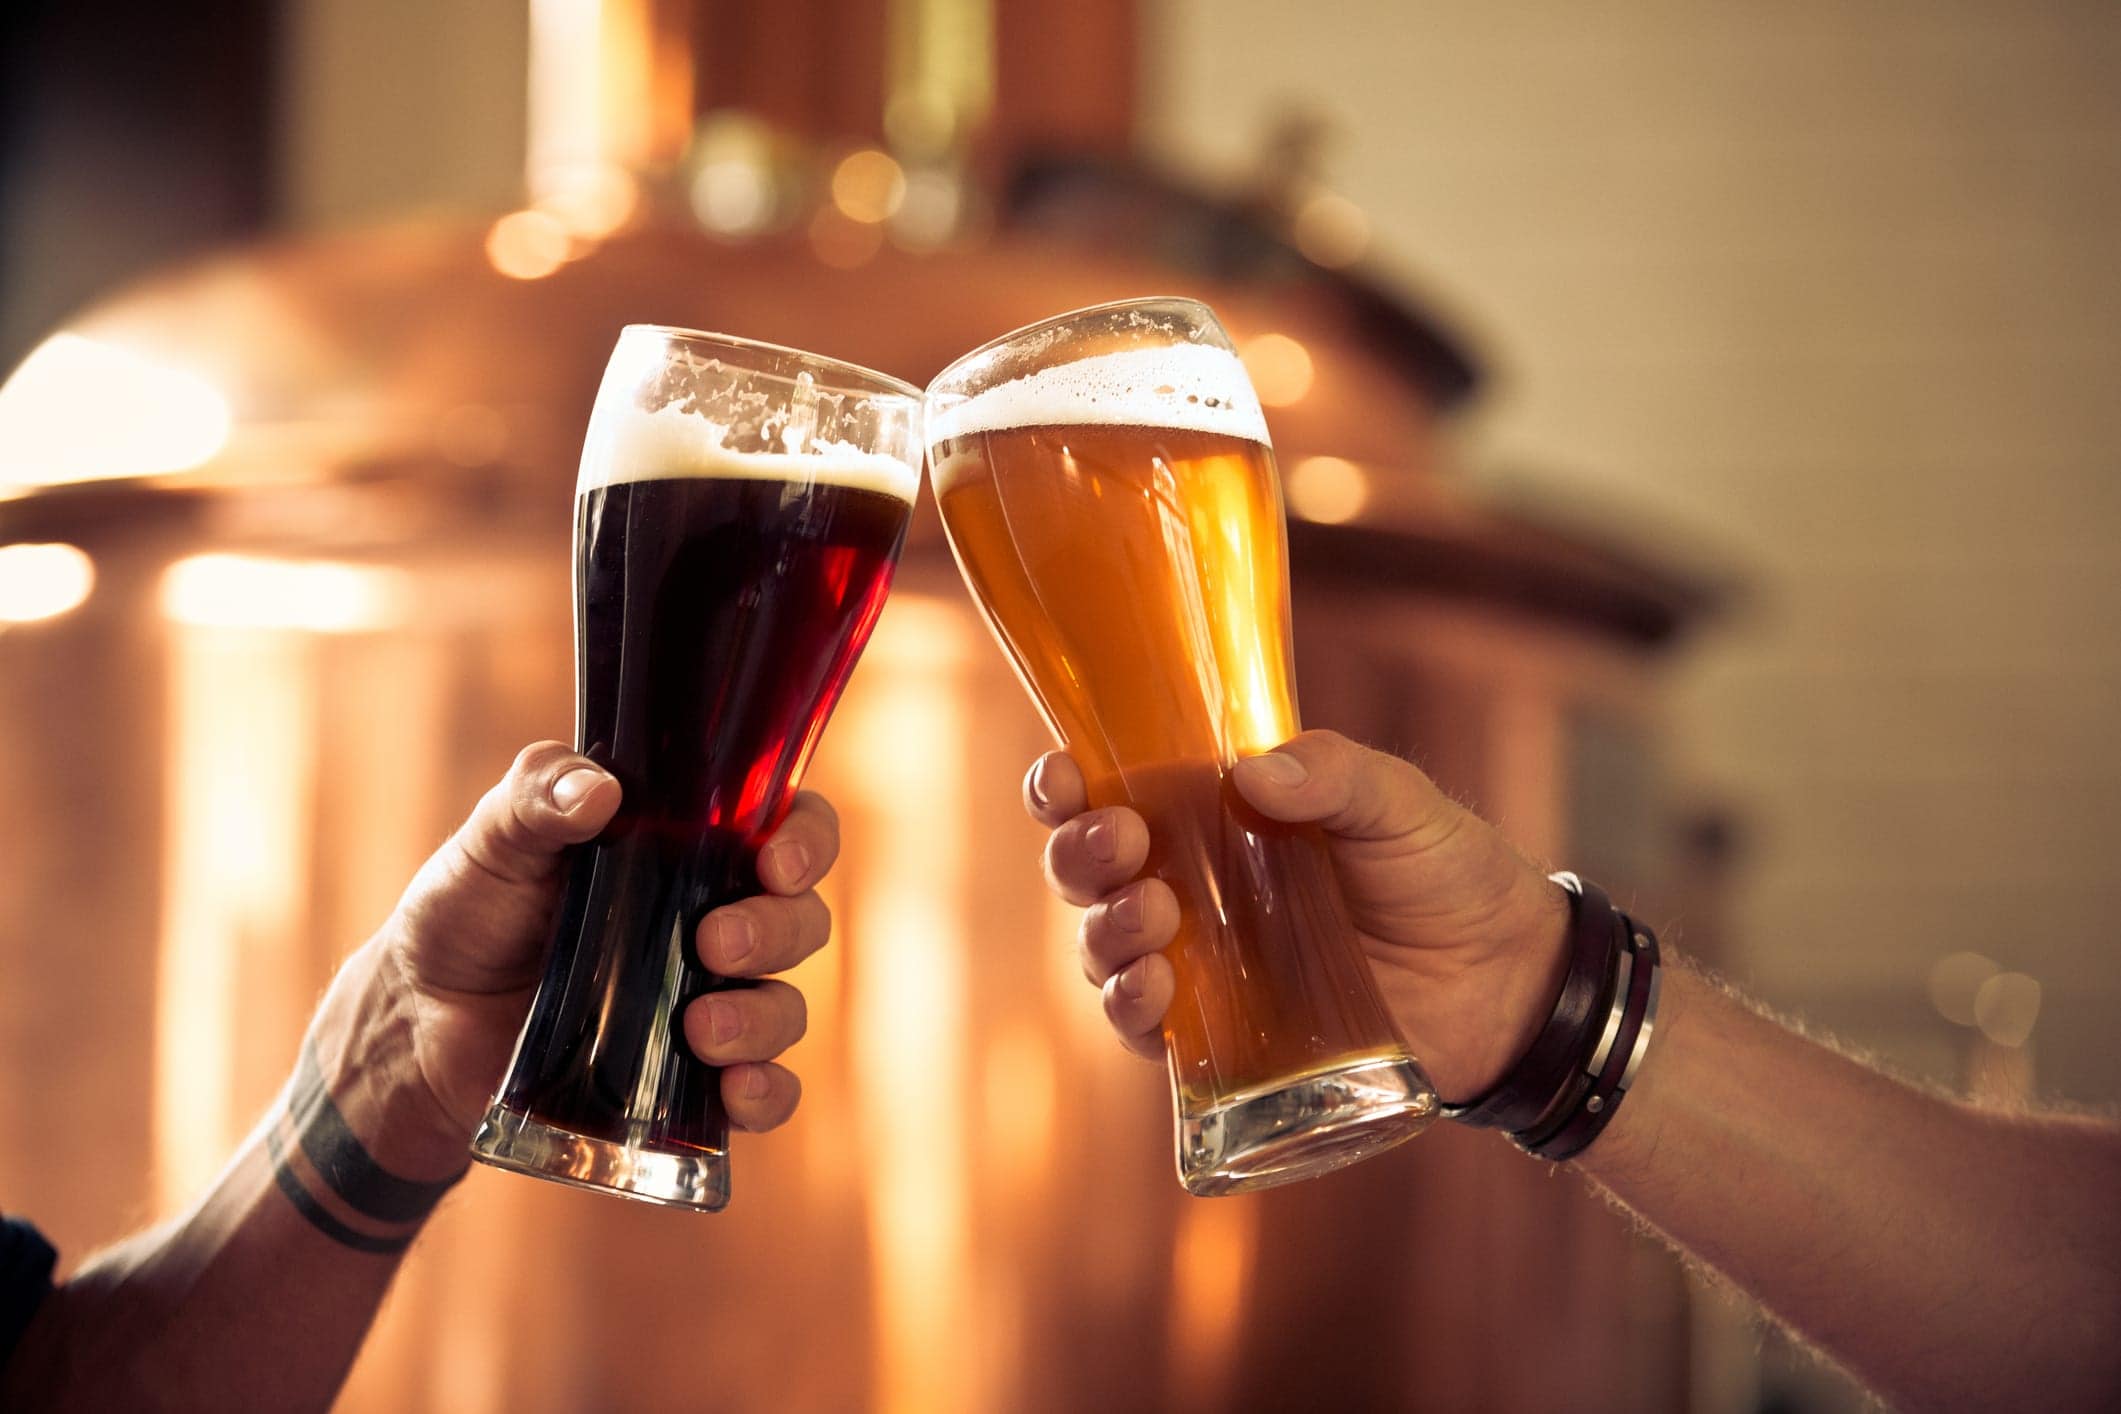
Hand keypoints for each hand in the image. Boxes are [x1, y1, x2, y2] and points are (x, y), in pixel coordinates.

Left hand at [377, 741, 835, 1154]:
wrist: (419, 1025)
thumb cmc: (468, 911)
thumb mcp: (491, 841)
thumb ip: (535, 796)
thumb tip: (599, 790)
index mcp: (691, 850)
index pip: (789, 826)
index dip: (807, 840)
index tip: (774, 861)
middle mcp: (717, 921)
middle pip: (801, 920)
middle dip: (776, 932)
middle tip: (715, 944)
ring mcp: (708, 1004)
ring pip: (786, 1008)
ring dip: (763, 1018)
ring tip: (702, 1030)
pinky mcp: (688, 1082)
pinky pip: (763, 1094)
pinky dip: (765, 1096)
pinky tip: (734, 1093)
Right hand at [1026, 729, 1571, 1101]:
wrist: (1509, 983)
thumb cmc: (1448, 874)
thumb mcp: (1399, 804)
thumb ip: (1333, 774)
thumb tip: (1251, 772)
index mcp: (1214, 812)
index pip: (1111, 788)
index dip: (1066, 783)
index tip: (1067, 776)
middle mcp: (1190, 886)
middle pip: (1086, 869)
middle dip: (1079, 855)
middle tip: (1123, 843)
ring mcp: (1202, 964)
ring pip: (1101, 947)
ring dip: (1103, 931)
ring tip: (1153, 921)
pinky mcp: (1223, 1039)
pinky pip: (1146, 1032)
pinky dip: (1129, 1011)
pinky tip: (1151, 994)